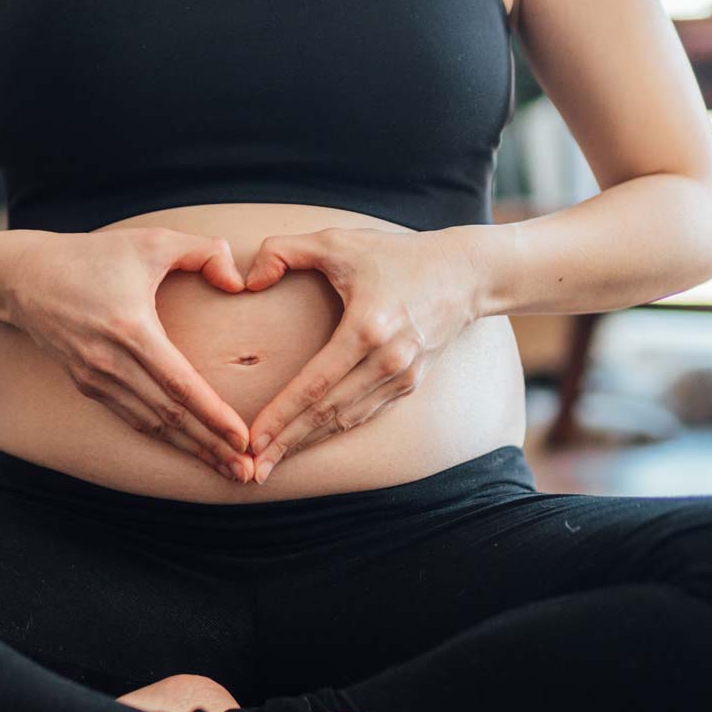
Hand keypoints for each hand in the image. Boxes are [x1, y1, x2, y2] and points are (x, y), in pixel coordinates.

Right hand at [0, 227, 258, 480]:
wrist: (25, 277)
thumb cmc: (93, 255)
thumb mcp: (151, 240)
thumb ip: (204, 251)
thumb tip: (238, 282)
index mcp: (130, 330)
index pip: (180, 385)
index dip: (214, 416)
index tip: (244, 439)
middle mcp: (110, 362)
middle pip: (169, 417)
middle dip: (211, 446)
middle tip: (246, 472)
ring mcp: (95, 378)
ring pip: (151, 425)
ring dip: (189, 449)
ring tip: (226, 468)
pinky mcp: (86, 385)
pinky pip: (131, 418)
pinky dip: (161, 437)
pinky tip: (187, 447)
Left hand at [239, 227, 485, 482]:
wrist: (464, 274)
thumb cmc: (394, 255)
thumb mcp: (337, 241)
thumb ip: (283, 251)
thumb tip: (247, 281)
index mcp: (367, 328)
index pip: (315, 383)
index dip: (282, 415)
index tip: (252, 439)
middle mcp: (388, 360)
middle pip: (327, 413)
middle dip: (287, 444)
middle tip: (251, 471)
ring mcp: (403, 376)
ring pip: (346, 420)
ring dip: (308, 444)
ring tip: (272, 464)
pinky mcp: (410, 384)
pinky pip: (365, 415)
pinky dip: (334, 431)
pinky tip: (308, 442)